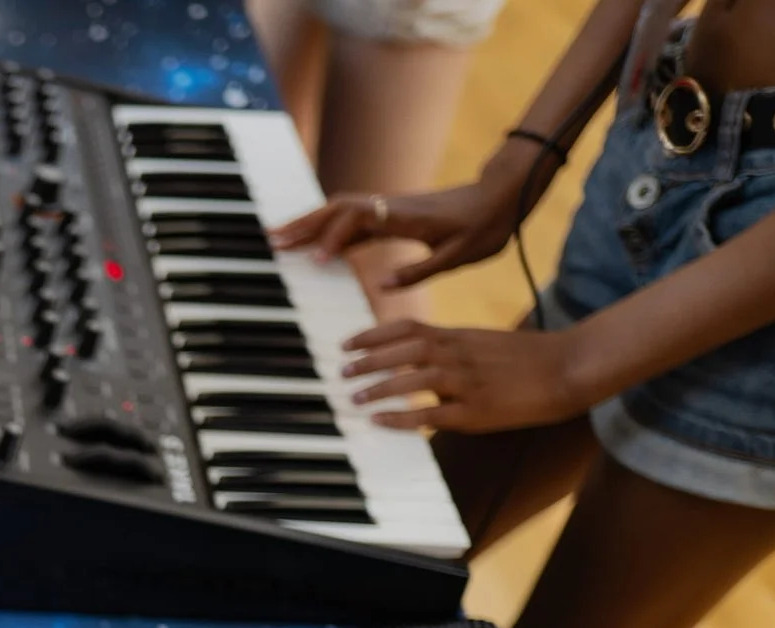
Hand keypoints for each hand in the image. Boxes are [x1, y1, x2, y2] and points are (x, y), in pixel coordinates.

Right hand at [269, 149, 537, 290]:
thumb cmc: (485, 225)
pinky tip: (314, 245)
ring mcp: (389, 209)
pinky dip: (328, 231)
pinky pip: (352, 220)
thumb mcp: (459, 255)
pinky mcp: (391, 215)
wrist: (501, 196)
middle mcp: (392, 208)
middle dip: (304, 225)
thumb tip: (383, 284)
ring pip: (340, 212)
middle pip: (338, 210)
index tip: (316, 261)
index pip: (359, 219)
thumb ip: (421, 270)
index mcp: (407, 217)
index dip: (334, 238)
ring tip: (280, 239)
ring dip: (310, 224)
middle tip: (272, 241)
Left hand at [340, 320, 593, 432]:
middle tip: (341, 371)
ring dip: (379, 388)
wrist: (568, 367)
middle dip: (368, 360)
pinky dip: (403, 417)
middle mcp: (459, 353)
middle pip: (404, 350)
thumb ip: (448, 350)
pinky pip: (432, 414)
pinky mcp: (477, 410)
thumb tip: (415, 366)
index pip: (407, 327)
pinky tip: (381, 421)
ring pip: (414, 380)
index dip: (372, 334)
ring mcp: (468, 382)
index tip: (345, 343)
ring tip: (354, 398)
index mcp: (458, 336)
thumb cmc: (525, 358)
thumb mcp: (481, 343)